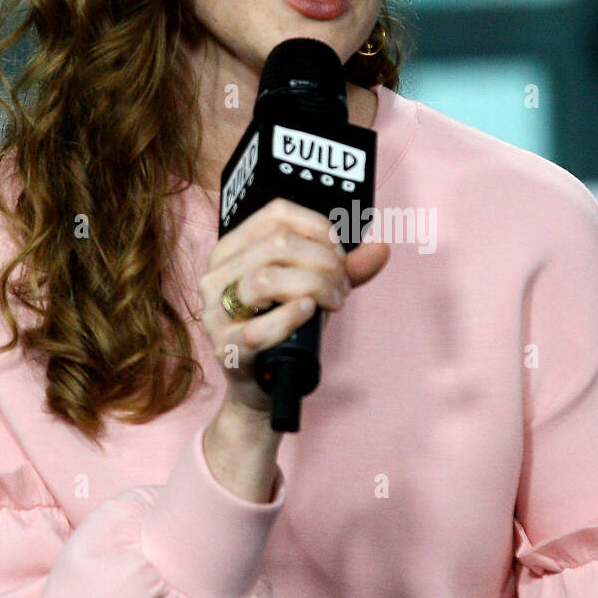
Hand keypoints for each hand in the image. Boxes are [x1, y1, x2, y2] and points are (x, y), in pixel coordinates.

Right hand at [197, 197, 389, 414]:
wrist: (265, 384)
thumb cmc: (287, 326)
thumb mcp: (315, 287)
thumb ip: (346, 267)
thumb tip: (380, 247)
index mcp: (232, 249)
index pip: (276, 214)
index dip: (318, 228)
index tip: (339, 253)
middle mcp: (216, 275)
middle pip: (277, 244)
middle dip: (324, 262)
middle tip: (342, 286)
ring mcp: (216, 313)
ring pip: (267, 279)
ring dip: (314, 288)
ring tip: (333, 302)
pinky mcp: (225, 349)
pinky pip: (259, 328)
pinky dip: (291, 317)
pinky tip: (309, 313)